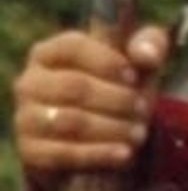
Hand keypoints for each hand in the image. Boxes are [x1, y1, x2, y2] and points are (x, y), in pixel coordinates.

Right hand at [11, 26, 169, 187]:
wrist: (98, 133)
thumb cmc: (118, 84)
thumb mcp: (138, 60)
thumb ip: (150, 45)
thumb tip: (147, 54)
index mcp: (52, 51)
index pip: (73, 47)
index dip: (107, 61)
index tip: (134, 76)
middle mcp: (30, 82)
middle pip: (74, 86)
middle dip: (116, 98)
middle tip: (143, 108)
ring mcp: (26, 117)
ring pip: (70, 121)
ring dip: (111, 127)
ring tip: (139, 131)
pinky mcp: (30, 150)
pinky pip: (63, 154)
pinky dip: (98, 153)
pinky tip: (124, 153)